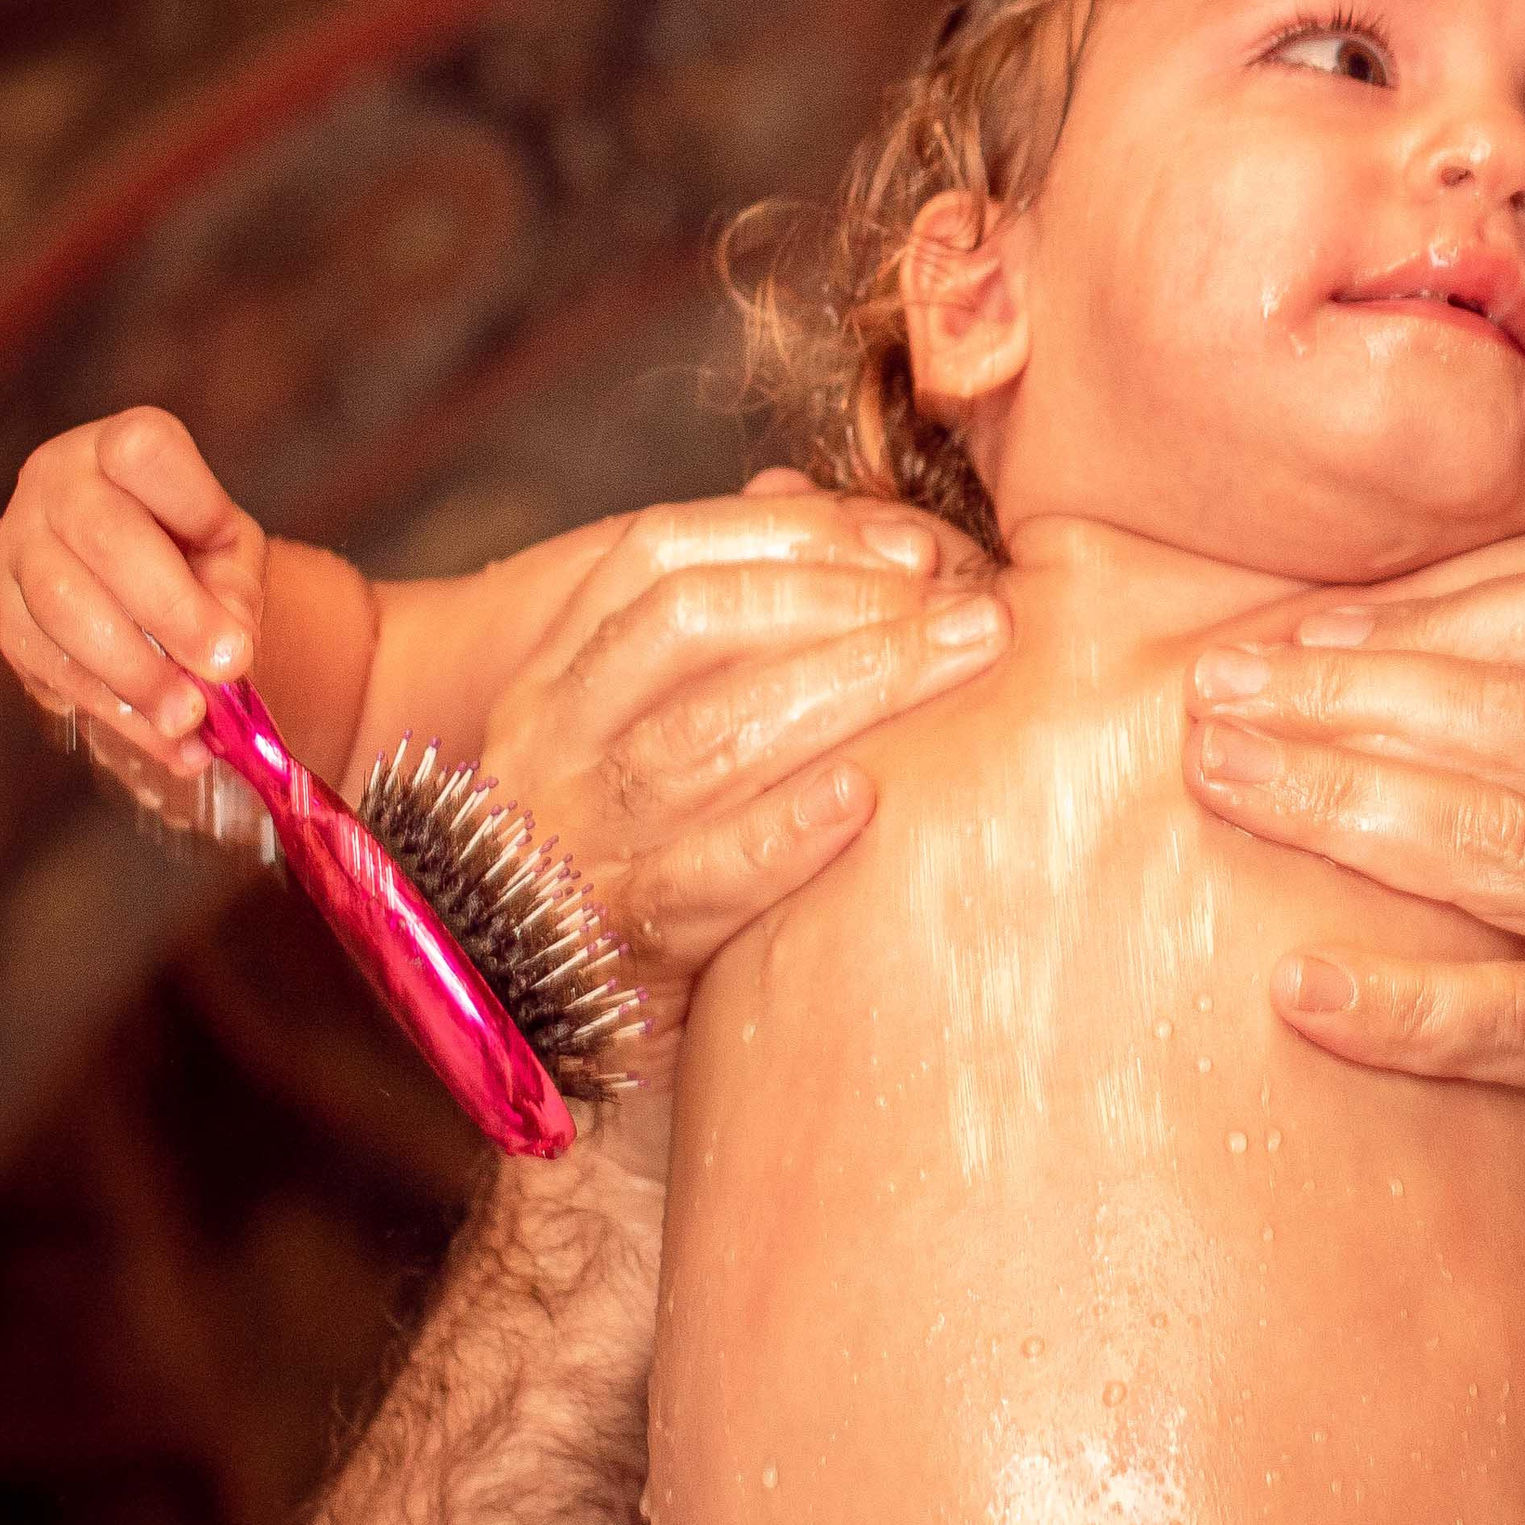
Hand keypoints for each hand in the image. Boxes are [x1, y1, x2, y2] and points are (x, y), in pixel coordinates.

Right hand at [0, 407, 265, 777]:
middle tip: (228, 666)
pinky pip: (57, 672)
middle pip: (102, 538)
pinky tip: (175, 744)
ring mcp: (18, 556)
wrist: (139, 577)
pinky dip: (123, 714)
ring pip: (65, 610)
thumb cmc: (190, 546)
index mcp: (115, 449)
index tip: (228, 542)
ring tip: (195, 719)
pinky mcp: (11, 626)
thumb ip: (236, 588)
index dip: (190, 501)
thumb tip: (227, 653)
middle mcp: (53, 489)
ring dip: (138, 674)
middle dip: (171, 610)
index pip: (142, 450)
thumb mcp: (230, 549)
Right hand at [478, 471, 1006, 1083]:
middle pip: (692, 629)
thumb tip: (806, 494)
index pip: (657, 558)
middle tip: (977, 606)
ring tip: (964, 661)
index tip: (912, 540)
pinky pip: (698, 881)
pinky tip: (862, 801)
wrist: (546, 1030)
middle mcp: (549, 743)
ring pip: (705, 741)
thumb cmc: (636, 852)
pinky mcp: (610, 946)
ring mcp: (572, 843)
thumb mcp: (650, 725)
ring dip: (849, 688)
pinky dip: (780, 836)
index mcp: (558, 672)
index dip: (788, 534)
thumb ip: (722, 614)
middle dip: (844, 601)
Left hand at [1182, 564, 1524, 1324]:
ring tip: (1222, 786)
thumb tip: (1391, 648)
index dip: (1425, 617)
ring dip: (1340, 806)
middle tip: (1209, 701)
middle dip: (1344, 702)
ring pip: (1502, 844)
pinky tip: (1296, 989)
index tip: (1294, 639)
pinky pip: (1515, 1019)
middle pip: (1513, 723)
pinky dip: (1398, 1004)